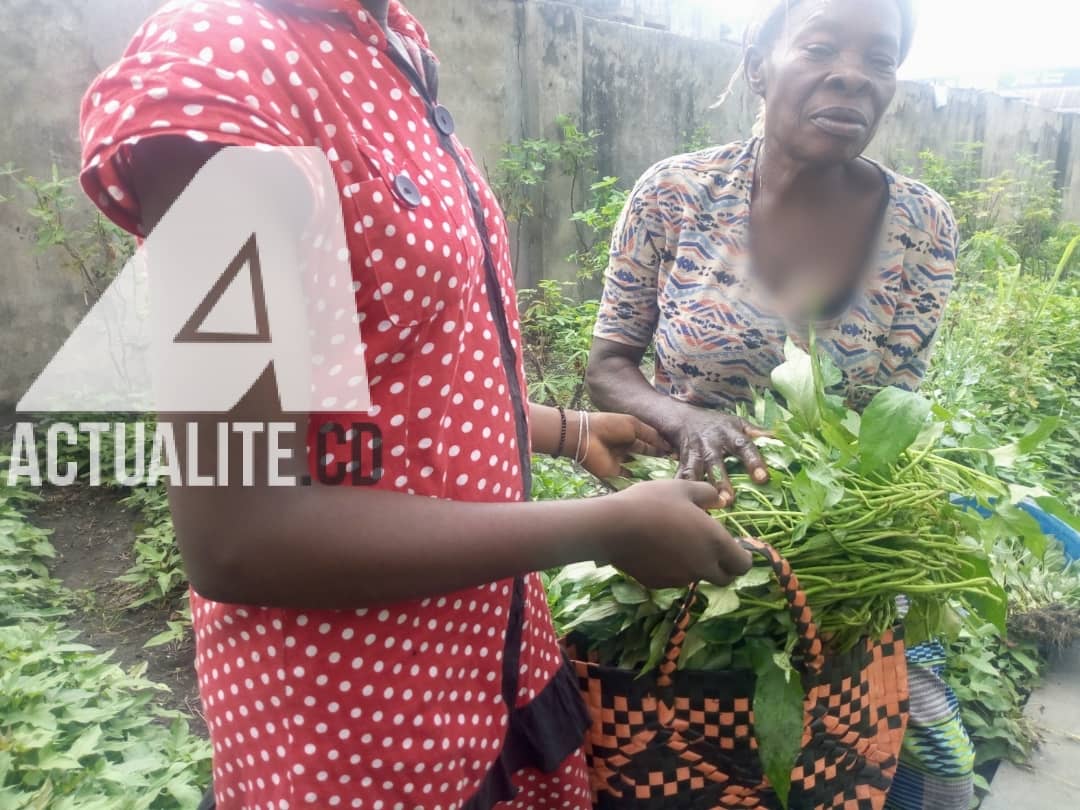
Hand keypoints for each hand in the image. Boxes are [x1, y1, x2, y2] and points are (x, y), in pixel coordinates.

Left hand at [576, 411, 670, 479]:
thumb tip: (667, 446)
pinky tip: (652, 482)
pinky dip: (638, 479)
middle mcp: (627, 447)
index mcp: (631, 433)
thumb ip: (651, 435)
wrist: (586, 436)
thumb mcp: (634, 425)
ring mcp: (620, 460)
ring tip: (667, 475)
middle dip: (658, 459)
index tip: (676, 454)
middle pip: (645, 455)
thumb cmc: (610, 426)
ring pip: (638, 466)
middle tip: (675, 466)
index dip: (661, 447)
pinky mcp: (613, 472)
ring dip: (650, 470)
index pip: (650, 442)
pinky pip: (628, 477)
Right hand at [601, 479, 752, 587]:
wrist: (613, 527)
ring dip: (696, 566)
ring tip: (677, 542)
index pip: (743, 565)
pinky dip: (673, 568)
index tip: (735, 547)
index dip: (743, 557)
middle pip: (724, 578)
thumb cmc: (652, 502)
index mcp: (715, 543)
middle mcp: (702, 566)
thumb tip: (720, 500)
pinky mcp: (659, 584)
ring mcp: (680, 578)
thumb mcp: (682, 488)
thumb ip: (707, 494)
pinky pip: (674, 578)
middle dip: (723, 567)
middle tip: (710, 548)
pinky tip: (657, 550)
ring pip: (697, 577)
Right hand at [664, 404, 770, 507]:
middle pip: (715, 462)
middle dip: (721, 481)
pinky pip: (680, 477)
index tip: (763, 478)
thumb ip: (758, 433)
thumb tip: (781, 439)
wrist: (684, 418)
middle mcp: (711, 443)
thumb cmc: (718, 425)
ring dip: (699, 489)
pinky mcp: (682, 462)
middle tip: (728, 500)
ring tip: (705, 509)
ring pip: (695, 472)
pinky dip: (680, 491)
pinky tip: (682, 508)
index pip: (744, 446)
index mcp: (729, 433)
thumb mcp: (738, 423)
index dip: (754, 461)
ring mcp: (695, 453)